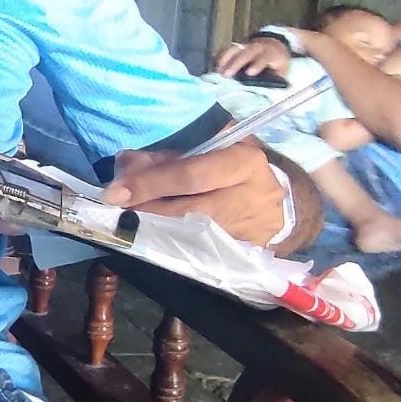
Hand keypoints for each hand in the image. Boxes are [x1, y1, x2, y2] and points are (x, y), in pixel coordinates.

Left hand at [101, 140, 285, 245]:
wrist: (284, 204)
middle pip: (191, 210)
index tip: (116, 192)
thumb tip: (125, 165)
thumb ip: (168, 155)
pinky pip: (203, 250)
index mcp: (243, 161)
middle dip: (149, 211)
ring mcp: (251, 230)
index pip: (191, 174)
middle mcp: (250, 196)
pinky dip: (173, 244)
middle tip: (117, 211)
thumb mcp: (213, 147)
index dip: (152, 183)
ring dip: (156, 230)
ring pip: (195, 234)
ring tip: (127, 224)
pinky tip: (151, 239)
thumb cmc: (239, 166)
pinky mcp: (246, 253)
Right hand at [214, 36, 291, 77]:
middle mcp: (257, 46)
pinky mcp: (238, 45)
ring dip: (225, 59)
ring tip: (218, 71)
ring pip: (234, 49)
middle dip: (235, 63)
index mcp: (270, 52)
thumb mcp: (283, 68)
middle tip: (226, 75)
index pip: (263, 57)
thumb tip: (267, 87)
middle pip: (245, 53)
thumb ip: (276, 77)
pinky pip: (228, 49)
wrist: (275, 42)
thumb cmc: (278, 60)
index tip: (249, 73)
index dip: (256, 64)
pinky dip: (221, 56)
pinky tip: (216, 66)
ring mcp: (246, 44)